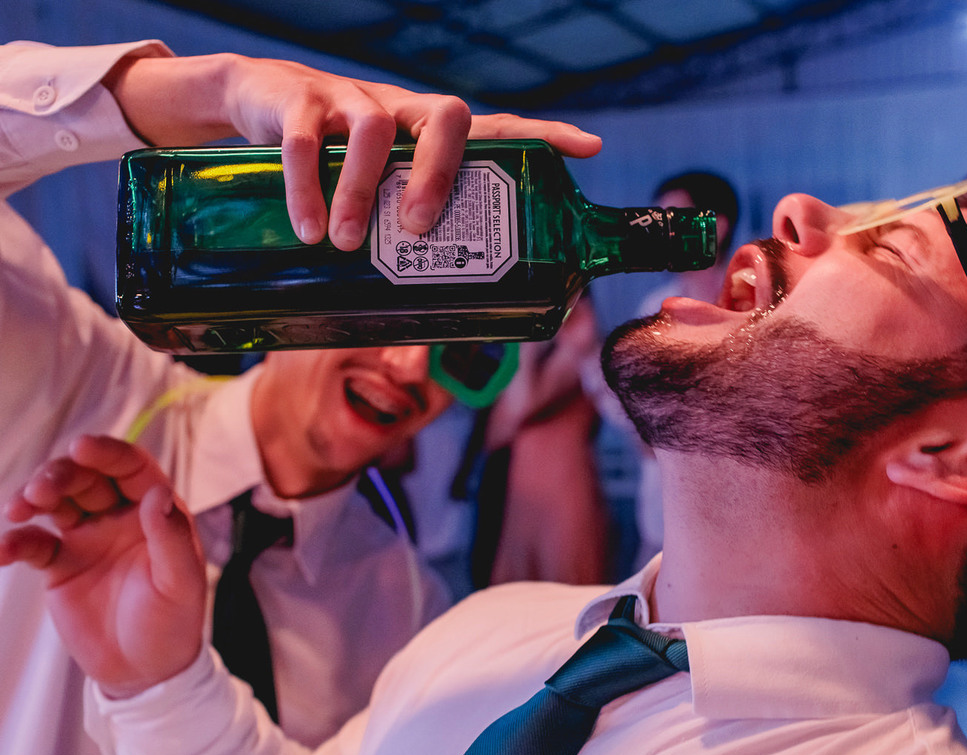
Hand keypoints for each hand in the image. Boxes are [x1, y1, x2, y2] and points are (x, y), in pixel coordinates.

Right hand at [1, 435, 205, 697]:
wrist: (144, 670)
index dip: (108, 452)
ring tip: (21, 508)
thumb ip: (170, 538)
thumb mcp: (180, 582)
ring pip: (57, 501)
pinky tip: (3, 551)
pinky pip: (34, 544)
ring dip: (35, 496)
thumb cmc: (173, 623)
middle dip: (61, 474)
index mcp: (157, 513)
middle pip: (87, 478)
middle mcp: (122, 517)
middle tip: (42, 490)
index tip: (81, 447)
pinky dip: (14, 542)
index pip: (131, 468)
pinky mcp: (61, 564)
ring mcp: (89, 538)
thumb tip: (159, 494)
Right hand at [104, 50, 602, 247]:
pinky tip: (308, 229)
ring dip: (363, 192)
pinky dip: (307, 186)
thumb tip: (444, 317)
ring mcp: (351, 100)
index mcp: (430, 135)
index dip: (542, 135)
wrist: (252, 102)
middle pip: (445, 117)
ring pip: (373, 131)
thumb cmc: (334, 162)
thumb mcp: (375, 192)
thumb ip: (405, 233)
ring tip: (347, 244)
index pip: (496, 129)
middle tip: (419, 229)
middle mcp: (402, 109)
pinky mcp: (297, 101)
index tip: (588, 150)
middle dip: (440, 174)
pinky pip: (306, 139)